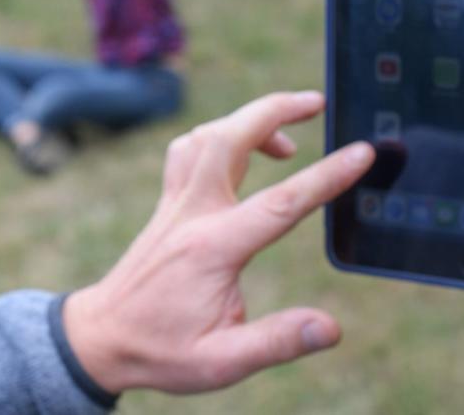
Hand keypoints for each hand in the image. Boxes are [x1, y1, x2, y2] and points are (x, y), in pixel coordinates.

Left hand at [63, 92, 373, 393]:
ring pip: (205, 135)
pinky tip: (241, 155)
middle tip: (317, 102)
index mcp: (212, 249)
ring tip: (289, 138)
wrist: (101, 338)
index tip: (362, 152)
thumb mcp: (221, 362)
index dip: (327, 175)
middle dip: (275, 109)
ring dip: (247, 121)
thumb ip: (277, 342)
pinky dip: (218, 135)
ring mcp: (174, 204)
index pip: (280, 203)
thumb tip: (330, 328)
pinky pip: (188, 149)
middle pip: (228, 137)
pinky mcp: (166, 203)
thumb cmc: (161, 351)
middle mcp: (191, 214)